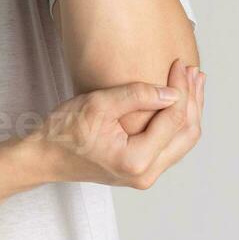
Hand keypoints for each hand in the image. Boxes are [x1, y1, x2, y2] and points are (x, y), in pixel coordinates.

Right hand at [27, 75, 197, 189]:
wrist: (45, 156)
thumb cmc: (63, 132)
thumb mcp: (97, 104)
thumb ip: (137, 96)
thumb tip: (172, 92)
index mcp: (136, 160)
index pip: (173, 120)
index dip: (181, 89)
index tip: (179, 64)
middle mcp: (146, 174)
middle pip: (186, 135)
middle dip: (193, 100)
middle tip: (194, 72)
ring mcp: (145, 175)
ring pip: (182, 142)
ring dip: (189, 111)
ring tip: (194, 84)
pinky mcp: (140, 169)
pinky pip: (170, 146)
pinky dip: (177, 123)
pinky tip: (178, 104)